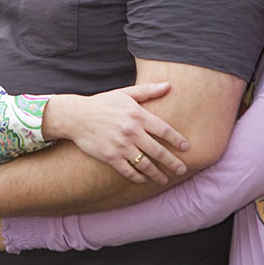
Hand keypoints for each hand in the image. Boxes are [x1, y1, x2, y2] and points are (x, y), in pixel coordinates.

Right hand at [44, 82, 188, 184]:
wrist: (77, 116)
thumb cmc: (103, 104)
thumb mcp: (124, 94)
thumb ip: (147, 91)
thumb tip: (169, 85)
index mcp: (137, 115)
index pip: (164, 130)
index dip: (177, 140)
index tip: (187, 148)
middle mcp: (131, 131)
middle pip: (158, 151)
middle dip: (172, 162)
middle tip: (182, 170)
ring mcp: (121, 145)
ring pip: (145, 164)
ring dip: (157, 174)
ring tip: (165, 179)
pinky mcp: (110, 157)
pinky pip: (129, 171)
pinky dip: (138, 178)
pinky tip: (144, 180)